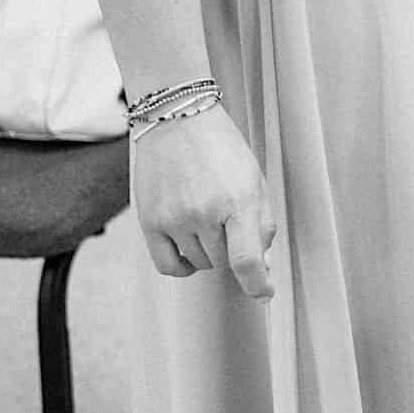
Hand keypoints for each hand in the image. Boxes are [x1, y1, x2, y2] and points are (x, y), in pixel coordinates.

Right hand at [130, 105, 278, 302]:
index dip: (258, 284)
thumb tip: (261, 266)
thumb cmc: (220, 148)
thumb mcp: (254, 179)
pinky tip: (190, 247)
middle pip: (224, 262)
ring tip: (207, 216)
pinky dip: (183, 265)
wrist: (176, 120)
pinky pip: (168, 266)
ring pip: (200, 263)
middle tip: (229, 218)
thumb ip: (261, 223)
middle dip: (232, 248)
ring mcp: (174, 219)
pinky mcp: (149, 223)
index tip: (263, 292)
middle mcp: (204, 213)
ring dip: (208, 251)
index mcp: (238, 199)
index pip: (247, 260)